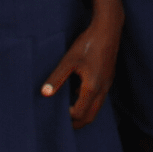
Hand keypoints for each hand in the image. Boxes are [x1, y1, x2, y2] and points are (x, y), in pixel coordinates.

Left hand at [43, 10, 121, 128]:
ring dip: (83, 111)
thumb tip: (44, 94)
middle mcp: (102, 89)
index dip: (68, 116)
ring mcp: (107, 84)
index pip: (80, 113)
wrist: (108, 29)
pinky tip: (76, 90)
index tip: (57, 111)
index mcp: (92, 87)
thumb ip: (56, 78)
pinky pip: (99, 97)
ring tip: (68, 107)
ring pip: (96, 107)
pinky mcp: (108, 78)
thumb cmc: (88, 44)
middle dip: (77, 122)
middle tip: (63, 121)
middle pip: (91, 116)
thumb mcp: (69, 60)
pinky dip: (89, 101)